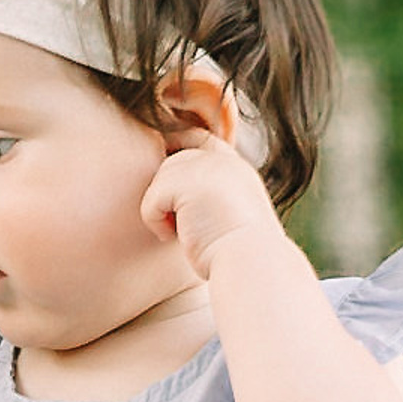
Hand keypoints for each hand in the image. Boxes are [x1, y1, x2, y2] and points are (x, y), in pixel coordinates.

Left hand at [137, 126, 285, 282]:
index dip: (177, 153)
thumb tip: (172, 196)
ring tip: (183, 232)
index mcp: (236, 167)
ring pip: (159, 179)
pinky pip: (151, 199)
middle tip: (182, 225)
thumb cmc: (235, 254)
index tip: (173, 189)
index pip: (198, 139)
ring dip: (162, 211)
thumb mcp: (226, 216)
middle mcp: (223, 160)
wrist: (251, 261)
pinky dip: (155, 222)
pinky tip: (176, 237)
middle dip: (165, 194)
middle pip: (171, 161)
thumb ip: (205, 195)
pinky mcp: (186, 181)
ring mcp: (207, 166)